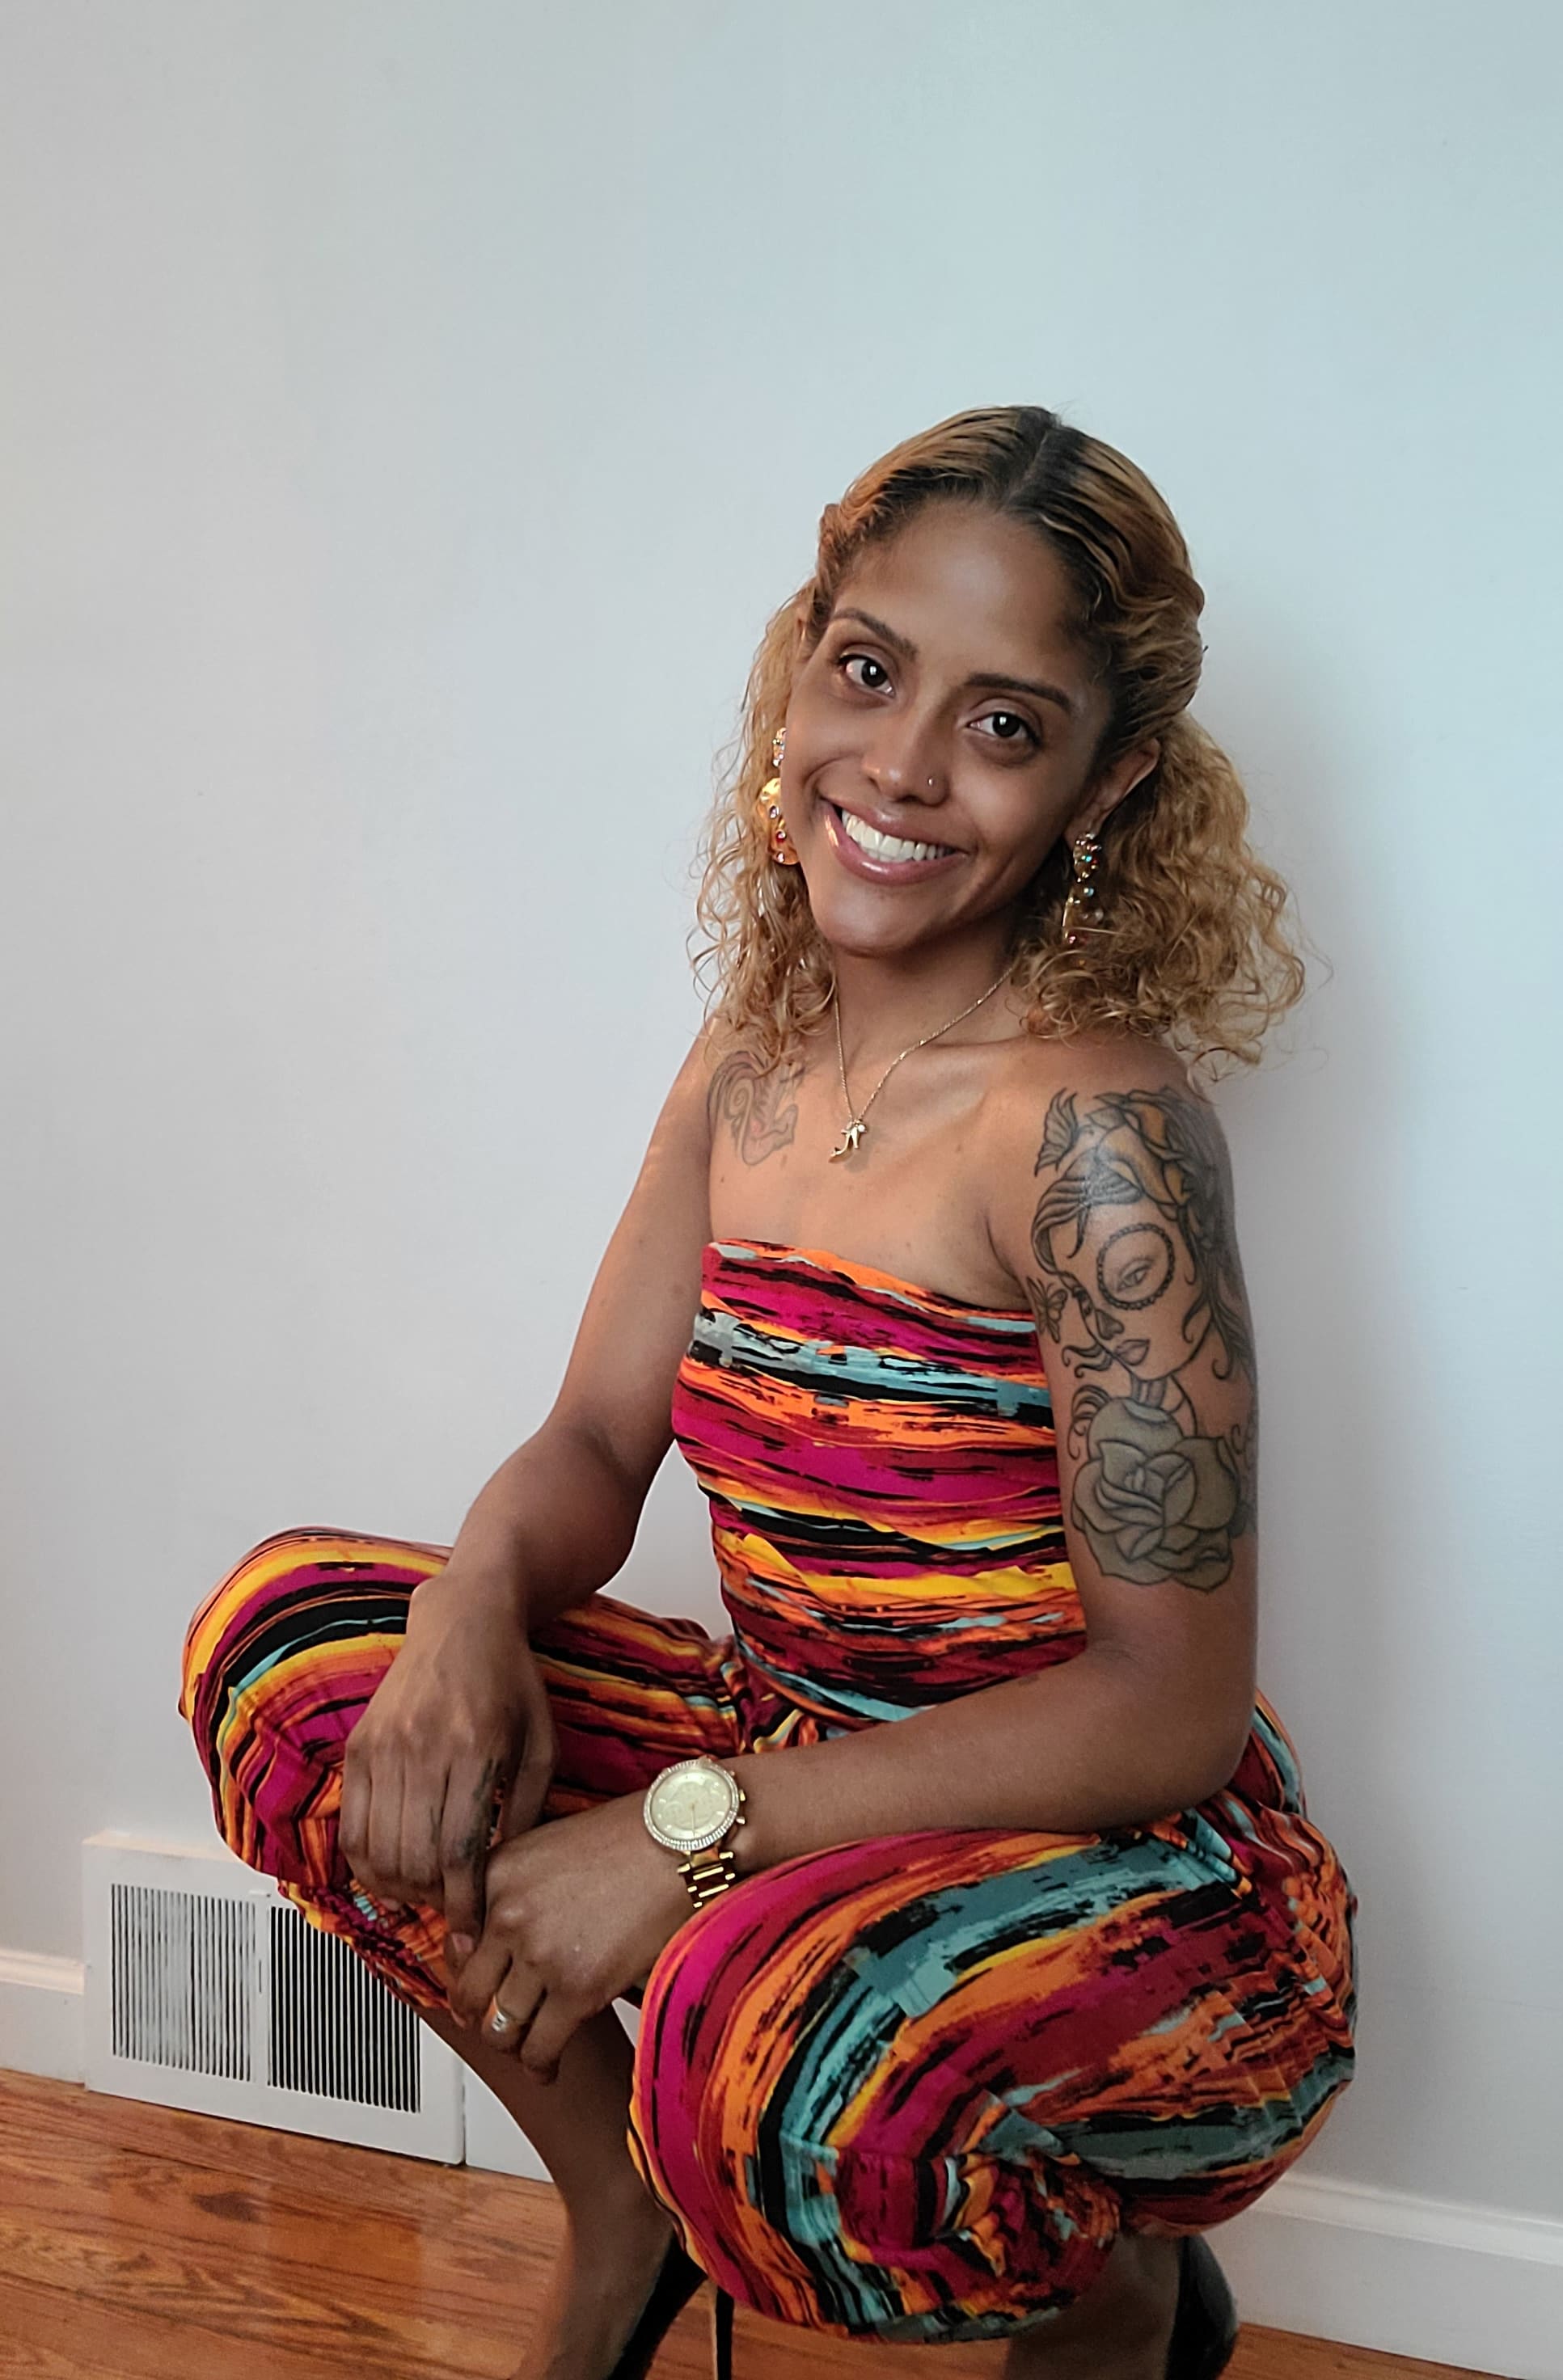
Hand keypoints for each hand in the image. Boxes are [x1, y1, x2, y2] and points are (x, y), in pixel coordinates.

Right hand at [338, 1560, 557, 1951]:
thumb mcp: (542, 1742)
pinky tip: (386, 1880)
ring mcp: (386, 1746)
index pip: (462, 1851)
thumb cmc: (512, 1682)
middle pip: (416, 1858)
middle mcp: (425, 1748)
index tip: (469, 1935)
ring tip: (421, 1898)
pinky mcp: (360, 1745)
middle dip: (432, 1901)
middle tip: (449, 1913)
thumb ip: (530, 1809)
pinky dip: (364, 1865)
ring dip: (398, 1890)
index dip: (463, 1905)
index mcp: (478, 1748)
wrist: (463, 1621)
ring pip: (379, 1850)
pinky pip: (352, 1825)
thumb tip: (508, 1876)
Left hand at [445, 1791, 693, 2082]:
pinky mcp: (577, 1989)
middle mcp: (507, 1915)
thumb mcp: (552, 1843)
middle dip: (479, 2015)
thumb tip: (503, 1925)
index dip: (465, 1969)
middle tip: (491, 2023)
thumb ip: (517, 1883)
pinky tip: (547, 2066)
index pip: (454, 1941)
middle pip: (469, 1991)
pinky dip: (540, 2065)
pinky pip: (540, 2048)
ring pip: (501, 2027)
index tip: (474, 1984)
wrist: (684, 1841)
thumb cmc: (632, 1835)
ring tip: (526, 2047)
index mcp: (497, 1873)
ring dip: (512, 2044)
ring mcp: (540, 1955)